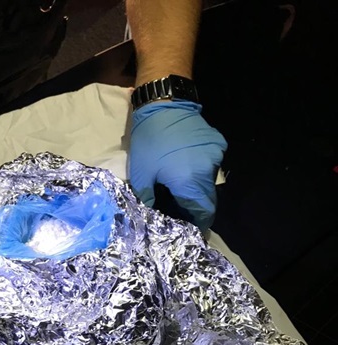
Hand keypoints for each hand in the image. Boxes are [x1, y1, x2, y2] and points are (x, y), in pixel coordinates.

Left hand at [129, 100, 226, 231]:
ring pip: (208, 184)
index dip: (197, 224)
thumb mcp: (140, 173)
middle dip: (194, 208)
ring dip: (196, 190)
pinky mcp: (217, 144)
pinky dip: (200, 171)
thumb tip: (152, 215)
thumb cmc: (149, 139)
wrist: (164, 102)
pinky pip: (210, 166)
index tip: (188, 229)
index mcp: (190, 181)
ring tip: (179, 189)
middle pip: (206, 200)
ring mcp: (215, 156)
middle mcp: (208, 171)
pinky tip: (185, 167)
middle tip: (180, 212)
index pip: (202, 213)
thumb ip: (147, 198)